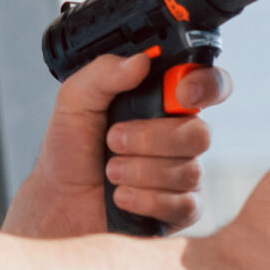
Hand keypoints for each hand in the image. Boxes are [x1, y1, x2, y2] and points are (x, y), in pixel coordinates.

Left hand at [2, 50, 231, 239]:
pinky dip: (146, 200)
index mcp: (162, 102)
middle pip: (200, 134)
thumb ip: (103, 73)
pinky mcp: (181, 209)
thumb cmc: (71, 149)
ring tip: (110, 170)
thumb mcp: (75, 100)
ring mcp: (183, 172)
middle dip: (152, 139)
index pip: (209, 85)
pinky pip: (184, 204)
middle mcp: (179, 135)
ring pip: (189, 171)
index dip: (207, 86)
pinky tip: (122, 195)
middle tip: (113, 139)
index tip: (181, 94)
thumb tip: (140, 61)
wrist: (60, 200)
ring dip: (140, 171)